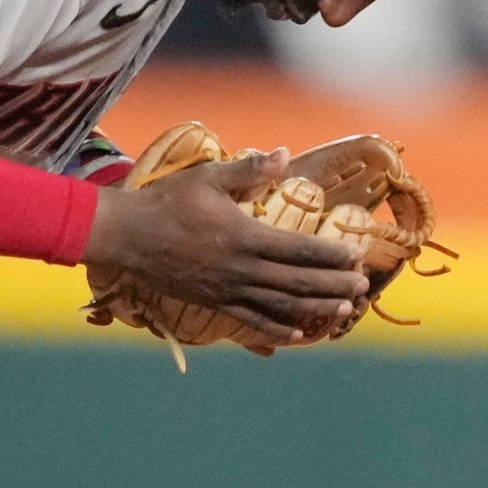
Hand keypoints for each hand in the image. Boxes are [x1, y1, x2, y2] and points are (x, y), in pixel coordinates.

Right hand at [83, 149, 368, 342]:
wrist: (125, 236)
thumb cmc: (167, 201)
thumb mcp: (208, 176)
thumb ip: (249, 169)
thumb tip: (284, 154)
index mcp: (242, 236)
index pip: (298, 250)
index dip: (330, 256)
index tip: (356, 258)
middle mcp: (239, 269)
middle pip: (296, 283)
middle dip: (333, 286)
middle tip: (362, 288)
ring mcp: (226, 290)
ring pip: (279, 306)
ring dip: (314, 309)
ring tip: (343, 311)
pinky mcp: (213, 303)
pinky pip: (251, 321)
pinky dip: (278, 329)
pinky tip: (299, 333)